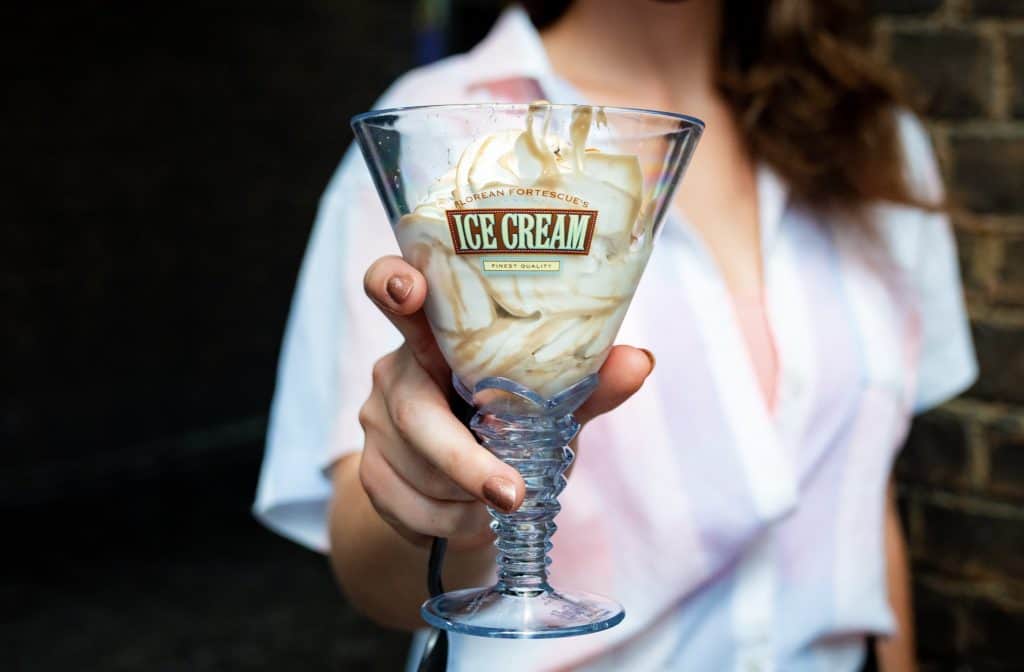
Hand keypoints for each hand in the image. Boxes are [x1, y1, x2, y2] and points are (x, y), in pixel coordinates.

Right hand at [357, 255, 655, 550]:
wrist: (464, 495)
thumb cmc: (509, 427)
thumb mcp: (549, 405)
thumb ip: (588, 384)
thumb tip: (640, 360)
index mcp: (437, 336)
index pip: (396, 290)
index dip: (393, 282)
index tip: (408, 288)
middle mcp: (395, 370)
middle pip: (413, 412)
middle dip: (464, 459)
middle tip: (512, 493)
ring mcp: (375, 422)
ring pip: (420, 470)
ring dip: (470, 497)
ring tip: (504, 496)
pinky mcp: (370, 473)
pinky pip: (412, 508)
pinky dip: (454, 522)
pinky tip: (474, 516)